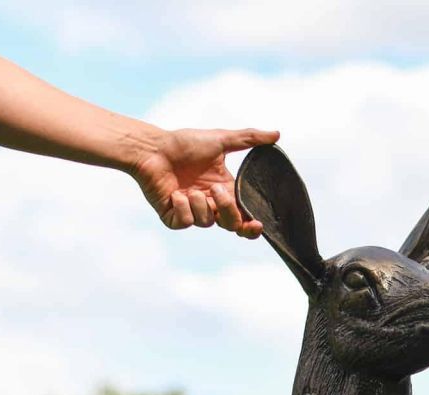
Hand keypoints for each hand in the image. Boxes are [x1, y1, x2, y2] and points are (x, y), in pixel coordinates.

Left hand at [131, 126, 279, 236]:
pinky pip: (186, 223)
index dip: (252, 226)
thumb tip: (276, 134)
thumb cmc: (184, 143)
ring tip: (188, 188)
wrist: (152, 148)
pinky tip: (174, 194)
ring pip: (208, 222)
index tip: (257, 223)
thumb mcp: (220, 139)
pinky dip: (183, 208)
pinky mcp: (173, 218)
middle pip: (231, 225)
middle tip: (216, 191)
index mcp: (224, 192)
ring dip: (200, 204)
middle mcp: (210, 205)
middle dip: (227, 210)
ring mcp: (192, 213)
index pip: (244, 216)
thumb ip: (249, 139)